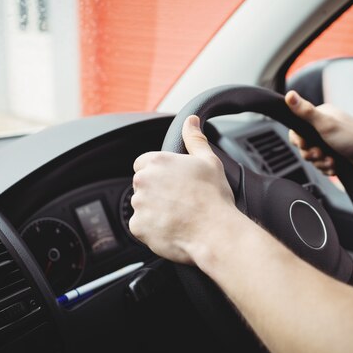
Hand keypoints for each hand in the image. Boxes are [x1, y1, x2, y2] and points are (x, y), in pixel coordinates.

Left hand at [129, 115, 238, 264]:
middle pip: (143, 184)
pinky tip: (172, 227)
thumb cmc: (213, 197)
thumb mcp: (209, 161)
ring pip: (142, 205)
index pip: (144, 163)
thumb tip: (191, 121)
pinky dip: (153, 228)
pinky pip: (141, 226)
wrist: (215, 232)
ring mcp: (139, 204)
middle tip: (180, 200)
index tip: (174, 183)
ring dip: (154, 210)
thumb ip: (194, 139)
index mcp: (158, 161)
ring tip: (179, 215)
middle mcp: (144, 180)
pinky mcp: (138, 227)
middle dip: (156, 191)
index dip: (160, 173)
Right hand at [285, 90, 352, 173]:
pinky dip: (327, 167)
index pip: (297, 128)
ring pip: (313, 157)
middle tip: (320, 154)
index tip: (305, 144)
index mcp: (321, 116)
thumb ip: (305, 111)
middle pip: (304, 145)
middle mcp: (325, 127)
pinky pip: (323, 164)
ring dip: (320, 162)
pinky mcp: (336, 154)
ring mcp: (331, 142)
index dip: (298, 140)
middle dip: (311, 154)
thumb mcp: (325, 124)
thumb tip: (289, 95)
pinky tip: (335, 166)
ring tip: (331, 161)